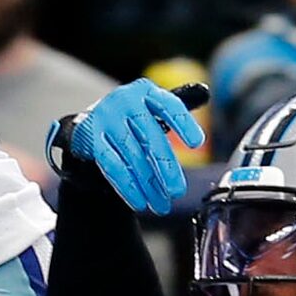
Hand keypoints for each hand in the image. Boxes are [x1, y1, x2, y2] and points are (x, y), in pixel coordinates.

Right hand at [61, 77, 205, 213]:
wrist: (91, 122)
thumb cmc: (131, 117)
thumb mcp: (152, 105)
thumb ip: (178, 104)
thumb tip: (204, 93)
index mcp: (146, 91)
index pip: (168, 105)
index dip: (183, 124)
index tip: (197, 143)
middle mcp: (125, 101)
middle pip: (150, 136)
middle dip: (166, 167)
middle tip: (177, 191)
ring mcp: (107, 119)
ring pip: (131, 155)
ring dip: (147, 184)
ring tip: (160, 204)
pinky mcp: (92, 139)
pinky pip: (111, 165)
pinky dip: (126, 186)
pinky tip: (139, 201)